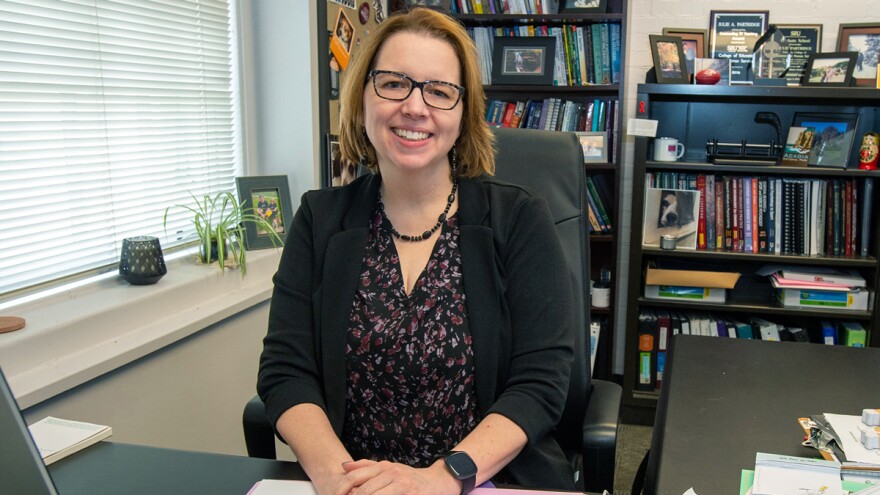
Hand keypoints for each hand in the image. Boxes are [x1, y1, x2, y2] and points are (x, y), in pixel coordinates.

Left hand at [336, 459, 459, 494]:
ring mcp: (400, 485)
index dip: (342, 488)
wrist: (436, 482)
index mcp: (382, 467)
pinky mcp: (409, 494)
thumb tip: (343, 466)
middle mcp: (391, 474)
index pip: (356, 476)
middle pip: (363, 490)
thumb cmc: (408, 478)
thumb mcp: (388, 467)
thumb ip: (366, 466)